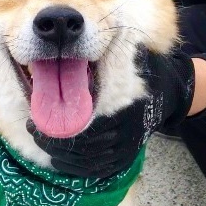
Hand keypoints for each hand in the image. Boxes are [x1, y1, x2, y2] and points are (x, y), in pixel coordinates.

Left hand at [27, 50, 194, 177]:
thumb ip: (110, 48)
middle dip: (54, 142)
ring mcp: (129, 147)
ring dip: (61, 156)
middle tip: (34, 131)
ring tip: (42, 141)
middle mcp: (129, 130)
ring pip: (88, 162)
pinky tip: (58, 158)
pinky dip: (75, 168)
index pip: (83, 126)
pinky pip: (97, 171)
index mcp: (124, 104)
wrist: (171, 91)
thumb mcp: (129, 52)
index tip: (35, 122)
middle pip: (83, 147)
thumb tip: (84, 34)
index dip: (56, 128)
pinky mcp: (127, 158)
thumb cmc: (144, 67)